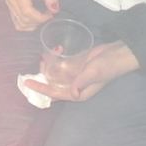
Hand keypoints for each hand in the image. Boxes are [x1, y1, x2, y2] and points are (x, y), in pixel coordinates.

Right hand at [4, 0, 58, 30]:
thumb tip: (54, 10)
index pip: (27, 11)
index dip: (40, 18)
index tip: (51, 14)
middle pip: (23, 19)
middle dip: (38, 21)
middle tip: (49, 14)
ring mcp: (8, 2)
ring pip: (19, 23)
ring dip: (33, 25)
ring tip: (42, 16)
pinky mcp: (9, 5)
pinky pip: (16, 21)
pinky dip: (26, 24)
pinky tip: (35, 19)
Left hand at [22, 41, 138, 102]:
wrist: (118, 54)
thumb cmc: (107, 66)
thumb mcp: (94, 73)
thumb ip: (82, 82)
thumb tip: (72, 94)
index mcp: (79, 93)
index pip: (55, 93)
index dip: (40, 89)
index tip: (27, 83)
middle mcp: (75, 87)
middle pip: (53, 86)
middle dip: (41, 78)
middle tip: (34, 66)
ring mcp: (75, 77)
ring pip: (55, 76)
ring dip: (48, 68)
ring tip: (44, 56)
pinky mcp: (76, 67)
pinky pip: (61, 67)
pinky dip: (55, 61)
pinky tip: (53, 51)